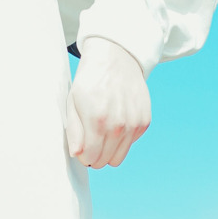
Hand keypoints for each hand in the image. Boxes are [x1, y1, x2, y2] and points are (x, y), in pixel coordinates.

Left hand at [65, 38, 150, 168]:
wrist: (116, 58)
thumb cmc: (90, 80)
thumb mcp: (73, 102)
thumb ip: (74, 131)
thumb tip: (77, 153)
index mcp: (97, 120)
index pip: (90, 157)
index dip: (83, 154)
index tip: (81, 145)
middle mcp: (119, 125)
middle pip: (104, 160)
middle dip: (95, 154)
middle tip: (90, 137)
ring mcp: (134, 124)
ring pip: (118, 157)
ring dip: (109, 149)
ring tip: (103, 130)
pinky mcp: (144, 122)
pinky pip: (129, 144)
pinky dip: (122, 138)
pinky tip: (117, 120)